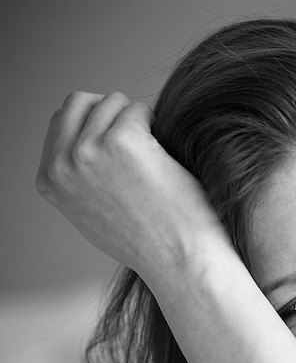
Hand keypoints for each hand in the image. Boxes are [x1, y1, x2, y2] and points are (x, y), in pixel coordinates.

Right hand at [35, 91, 230, 277]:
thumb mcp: (91, 215)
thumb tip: (81, 148)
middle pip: (78, 102)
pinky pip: (139, 111)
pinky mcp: (122, 141)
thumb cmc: (148, 242)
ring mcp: (89, 150)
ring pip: (110, 102)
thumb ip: (78, 181)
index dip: (94, 124)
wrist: (179, 260)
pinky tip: (166, 154)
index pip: (59, 122)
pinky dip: (156, 125)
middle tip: (141, 136)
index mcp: (49, 179)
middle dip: (111, 111)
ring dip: (137, 118)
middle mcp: (62, 164)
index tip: (121, 142)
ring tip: (156, 152)